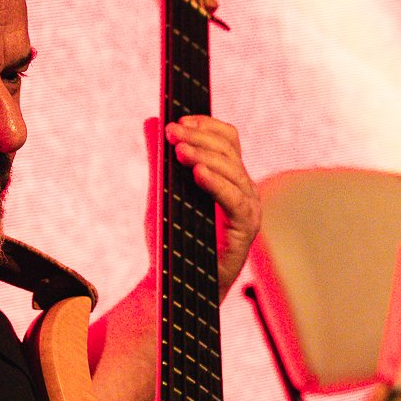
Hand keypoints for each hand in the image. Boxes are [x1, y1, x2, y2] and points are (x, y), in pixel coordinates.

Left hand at [164, 115, 260, 297]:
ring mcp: (248, 209)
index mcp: (228, 178)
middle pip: (229, 150)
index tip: (178, 119)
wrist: (172, 281)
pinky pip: (235, 200)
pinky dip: (217, 184)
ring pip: (233, 171)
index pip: (227, 139)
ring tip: (179, 150)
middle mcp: (243, 190)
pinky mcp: (245, 229)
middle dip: (198, 137)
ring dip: (204, 156)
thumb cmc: (171, 239)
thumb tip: (152, 121)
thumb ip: (159, 158)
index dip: (206, 125)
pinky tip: (197, 173)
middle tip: (171, 131)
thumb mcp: (162, 191)